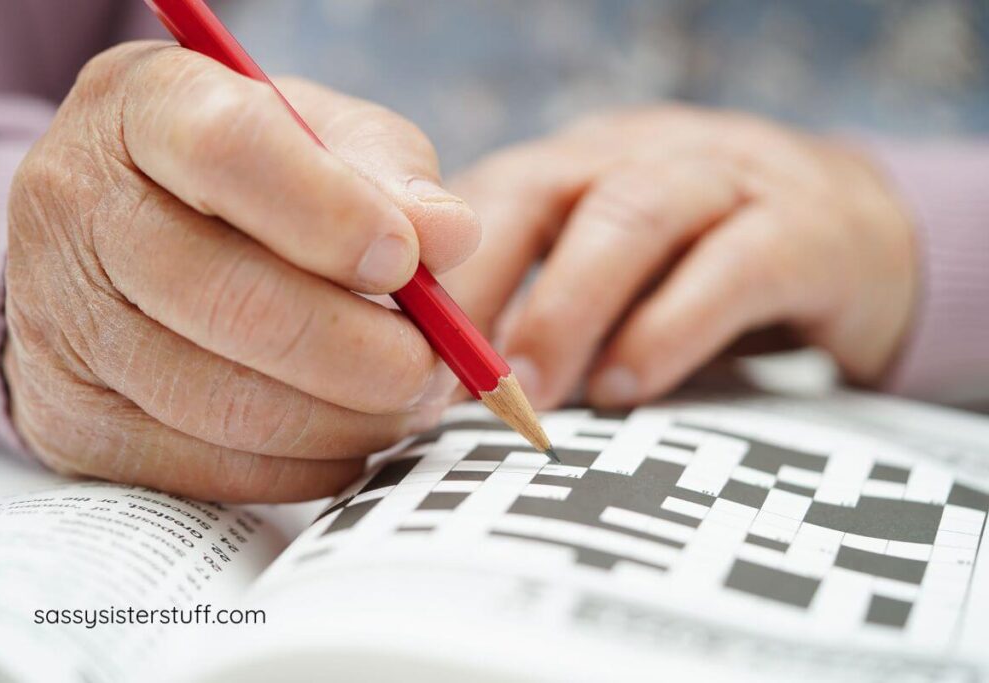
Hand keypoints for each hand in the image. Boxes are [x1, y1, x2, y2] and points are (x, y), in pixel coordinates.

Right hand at [4, 42, 478, 500]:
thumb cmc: (254, 176)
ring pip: (226, 404)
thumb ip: (389, 172)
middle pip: (234, 300)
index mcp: (144, 107)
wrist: (127, 238)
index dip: (334, 216)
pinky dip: (305, 465)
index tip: (407, 263)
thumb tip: (450, 238)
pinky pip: (211, 470)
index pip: (231, 150)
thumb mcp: (322, 136)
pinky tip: (344, 434)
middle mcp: (77, 208)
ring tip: (402, 402)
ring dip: (347, 420)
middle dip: (364, 353)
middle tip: (434, 368)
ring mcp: (59, 322)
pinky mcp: (72, 420)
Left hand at [442, 106, 915, 408]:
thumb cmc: (705, 274)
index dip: (440, 276)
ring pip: (633, 216)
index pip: (487, 199)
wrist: (862, 241)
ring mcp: (728, 179)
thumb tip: (450, 392)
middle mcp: (643, 156)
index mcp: (581, 166)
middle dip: (485, 283)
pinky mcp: (807, 227)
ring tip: (533, 390)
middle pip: (544, 190)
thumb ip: (544, 314)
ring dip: (569, 307)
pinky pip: (732, 267)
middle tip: (450, 374)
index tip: (399, 357)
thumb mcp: (616, 282)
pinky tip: (630, 387)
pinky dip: (671, 329)